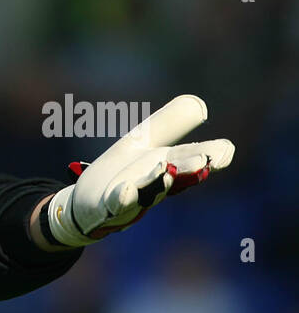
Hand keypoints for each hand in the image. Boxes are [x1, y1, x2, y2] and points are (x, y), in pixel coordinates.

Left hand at [46, 94, 233, 246]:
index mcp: (168, 164)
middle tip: (205, 161)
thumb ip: (168, 124)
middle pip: (176, 175)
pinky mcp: (107, 207)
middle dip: (189, 168)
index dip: (213, 155)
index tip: (226, 151)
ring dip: (158, 181)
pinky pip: (115, 204)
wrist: (86, 205)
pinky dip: (123, 197)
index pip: (194, 158)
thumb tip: (197, 106)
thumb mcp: (144, 142)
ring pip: (148, 191)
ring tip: (166, 169)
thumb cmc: (121, 172)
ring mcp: (132, 198)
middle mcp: (154, 184)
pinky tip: (127, 189)